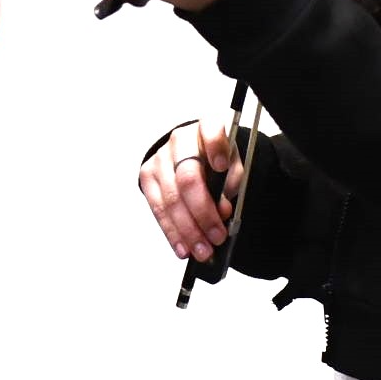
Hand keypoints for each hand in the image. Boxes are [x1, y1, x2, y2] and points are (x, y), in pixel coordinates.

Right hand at [138, 114, 243, 260]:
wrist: (194, 154)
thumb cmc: (216, 160)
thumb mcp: (232, 165)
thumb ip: (231, 184)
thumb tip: (222, 211)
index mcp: (205, 128)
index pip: (210, 131)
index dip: (215, 148)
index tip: (222, 167)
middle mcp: (180, 140)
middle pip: (187, 178)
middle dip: (202, 212)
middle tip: (216, 237)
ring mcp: (160, 158)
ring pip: (171, 199)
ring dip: (187, 230)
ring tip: (202, 251)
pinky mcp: (147, 176)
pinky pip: (157, 209)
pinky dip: (172, 232)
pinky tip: (183, 247)